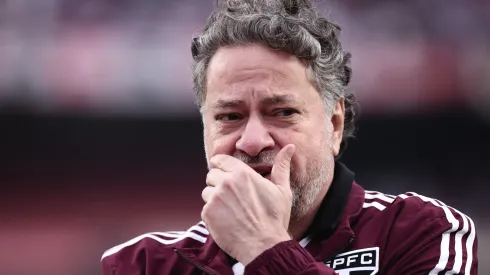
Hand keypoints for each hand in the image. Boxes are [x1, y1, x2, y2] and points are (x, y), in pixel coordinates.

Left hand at [201, 144, 295, 264]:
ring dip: (215, 198)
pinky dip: (213, 214)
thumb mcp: (282, 190)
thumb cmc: (275, 219)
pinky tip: (227, 220)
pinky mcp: (208, 213)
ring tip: (231, 210)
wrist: (264, 246)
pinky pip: (205, 208)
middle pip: (211, 174)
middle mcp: (226, 182)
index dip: (222, 166)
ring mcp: (215, 198)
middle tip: (232, 197)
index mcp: (242, 173)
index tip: (224, 173)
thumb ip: (282, 166)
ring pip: (207, 191)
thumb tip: (289, 147)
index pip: (220, 160)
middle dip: (219, 183)